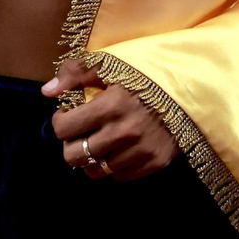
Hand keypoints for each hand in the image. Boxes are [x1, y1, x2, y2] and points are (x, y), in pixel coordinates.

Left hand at [43, 59, 178, 181]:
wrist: (191, 87)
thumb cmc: (146, 72)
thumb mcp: (110, 62)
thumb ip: (75, 73)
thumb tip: (47, 91)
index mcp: (111, 105)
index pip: (64, 129)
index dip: (60, 121)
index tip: (68, 113)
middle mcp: (124, 133)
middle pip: (74, 156)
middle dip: (71, 144)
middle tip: (80, 132)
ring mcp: (139, 151)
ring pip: (96, 171)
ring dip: (91, 157)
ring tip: (98, 141)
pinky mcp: (154, 163)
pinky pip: (119, 176)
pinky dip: (113, 164)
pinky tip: (118, 147)